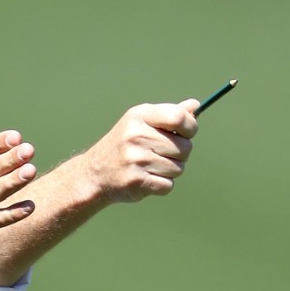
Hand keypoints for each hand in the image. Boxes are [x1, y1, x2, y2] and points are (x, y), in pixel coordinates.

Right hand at [81, 99, 199, 203]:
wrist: (94, 173)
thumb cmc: (123, 145)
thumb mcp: (140, 123)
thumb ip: (169, 115)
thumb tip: (195, 106)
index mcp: (139, 116)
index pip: (179, 117)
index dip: (190, 127)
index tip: (185, 134)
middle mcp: (136, 136)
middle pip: (185, 147)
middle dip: (179, 154)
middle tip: (160, 154)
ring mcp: (135, 159)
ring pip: (178, 168)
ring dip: (169, 171)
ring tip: (150, 167)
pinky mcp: (136, 181)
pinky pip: (168, 185)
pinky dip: (161, 185)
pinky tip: (146, 179)